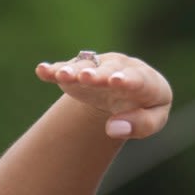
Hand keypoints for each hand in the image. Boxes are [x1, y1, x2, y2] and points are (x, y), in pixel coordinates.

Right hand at [35, 51, 172, 138]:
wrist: (127, 94)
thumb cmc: (144, 110)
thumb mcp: (152, 120)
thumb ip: (141, 125)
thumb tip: (114, 128)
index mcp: (147, 80)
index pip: (138, 79)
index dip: (127, 80)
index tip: (115, 81)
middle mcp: (122, 67)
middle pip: (109, 70)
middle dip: (98, 74)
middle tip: (87, 77)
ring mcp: (99, 66)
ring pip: (86, 67)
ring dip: (74, 71)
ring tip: (62, 76)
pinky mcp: (78, 70)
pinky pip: (65, 68)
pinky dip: (54, 70)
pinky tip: (42, 71)